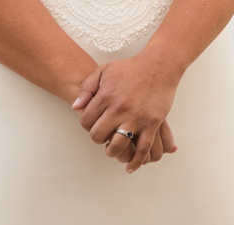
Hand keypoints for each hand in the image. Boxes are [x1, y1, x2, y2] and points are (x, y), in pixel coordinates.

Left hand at [71, 56, 181, 172]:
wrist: (159, 66)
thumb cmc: (130, 68)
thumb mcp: (104, 71)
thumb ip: (87, 88)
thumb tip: (75, 108)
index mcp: (106, 95)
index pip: (86, 121)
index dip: (86, 125)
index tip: (93, 124)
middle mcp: (119, 108)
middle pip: (98, 135)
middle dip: (97, 138)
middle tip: (103, 135)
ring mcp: (136, 117)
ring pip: (118, 145)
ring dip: (112, 152)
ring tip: (113, 148)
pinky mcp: (152, 123)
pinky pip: (143, 148)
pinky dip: (136, 161)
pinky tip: (130, 167)